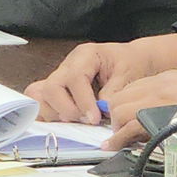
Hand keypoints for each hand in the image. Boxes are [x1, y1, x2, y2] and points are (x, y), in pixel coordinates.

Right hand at [23, 34, 176, 124]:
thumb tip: (101, 110)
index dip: (82, 100)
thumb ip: (113, 92)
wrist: (133, 60)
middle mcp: (68, 66)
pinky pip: (45, 104)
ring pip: (43, 97)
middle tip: (87, 120)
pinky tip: (68, 122)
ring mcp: (61, 79)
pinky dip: (52, 115)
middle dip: (66, 109)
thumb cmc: (131, 63)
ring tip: (80, 120)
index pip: (74, 78)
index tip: (94, 118)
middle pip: (51, 87)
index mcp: (85, 55)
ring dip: (58, 114)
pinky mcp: (60, 92)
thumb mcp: (128, 75)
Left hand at [101, 75, 176, 150]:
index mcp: (169, 77)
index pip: (132, 88)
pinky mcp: (164, 114)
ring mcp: (162, 98)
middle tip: (120, 134)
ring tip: (120, 142)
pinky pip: (131, 126)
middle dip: (116, 117)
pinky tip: (114, 147)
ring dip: (118, 128)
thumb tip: (162, 117)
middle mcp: (161, 83)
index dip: (124, 105)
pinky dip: (120, 137)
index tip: (121, 120)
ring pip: (121, 112)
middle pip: (121, 99)